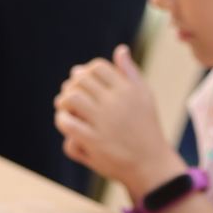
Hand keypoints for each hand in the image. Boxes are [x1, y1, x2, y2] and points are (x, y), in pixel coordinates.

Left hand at [53, 45, 181, 191]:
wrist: (150, 162)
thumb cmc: (147, 128)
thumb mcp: (145, 97)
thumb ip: (131, 72)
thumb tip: (120, 49)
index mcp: (129, 90)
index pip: (98, 68)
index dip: (86, 71)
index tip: (85, 81)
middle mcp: (116, 103)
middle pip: (82, 80)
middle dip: (72, 85)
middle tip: (72, 94)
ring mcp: (104, 122)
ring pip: (71, 98)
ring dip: (63, 101)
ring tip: (66, 107)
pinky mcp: (94, 141)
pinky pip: (68, 123)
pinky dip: (62, 119)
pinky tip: (67, 122)